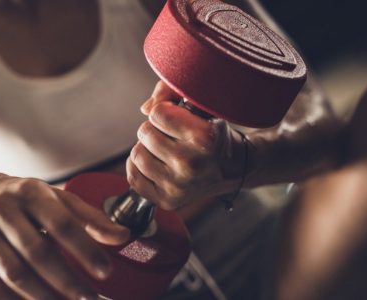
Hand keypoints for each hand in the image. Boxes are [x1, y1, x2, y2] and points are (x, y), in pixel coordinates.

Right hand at [0, 173, 128, 299]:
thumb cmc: (24, 199)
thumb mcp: (57, 198)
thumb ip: (90, 217)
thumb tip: (123, 236)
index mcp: (29, 192)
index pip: (61, 223)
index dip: (85, 249)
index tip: (106, 271)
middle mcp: (1, 210)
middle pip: (36, 251)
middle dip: (66, 280)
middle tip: (89, 298)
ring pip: (12, 273)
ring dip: (42, 296)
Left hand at [127, 81, 247, 209]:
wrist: (233, 168)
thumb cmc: (214, 133)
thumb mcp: (202, 105)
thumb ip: (171, 92)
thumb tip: (145, 109)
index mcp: (204, 138)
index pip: (158, 113)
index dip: (165, 111)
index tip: (178, 117)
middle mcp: (191, 164)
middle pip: (145, 133)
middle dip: (156, 129)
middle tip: (172, 135)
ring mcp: (179, 186)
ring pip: (137, 154)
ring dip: (147, 148)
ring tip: (165, 149)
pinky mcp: (168, 200)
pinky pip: (133, 177)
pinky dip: (139, 167)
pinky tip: (156, 163)